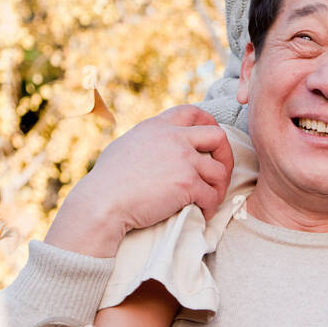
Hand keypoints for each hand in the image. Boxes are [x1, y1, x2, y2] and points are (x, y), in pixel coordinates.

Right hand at [46, 107, 234, 257]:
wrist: (101, 203)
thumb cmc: (105, 181)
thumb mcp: (124, 146)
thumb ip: (145, 141)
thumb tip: (150, 147)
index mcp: (158, 126)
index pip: (192, 112)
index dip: (208, 123)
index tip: (211, 141)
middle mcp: (174, 138)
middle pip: (217, 136)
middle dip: (226, 155)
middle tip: (221, 173)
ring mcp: (183, 159)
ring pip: (219, 170)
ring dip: (220, 187)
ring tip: (212, 199)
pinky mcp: (187, 183)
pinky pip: (211, 195)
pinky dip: (211, 207)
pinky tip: (203, 214)